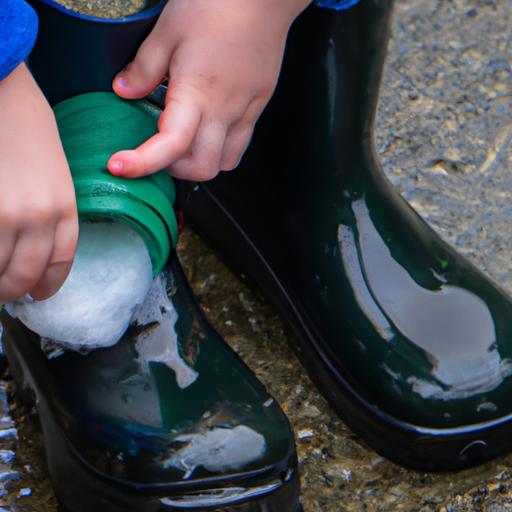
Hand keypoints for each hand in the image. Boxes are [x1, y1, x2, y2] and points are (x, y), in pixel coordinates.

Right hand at [0, 64, 77, 302]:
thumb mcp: (52, 170)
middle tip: (4, 295)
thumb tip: (30, 242)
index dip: (48, 284)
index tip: (37, 294)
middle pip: (26, 273)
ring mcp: (7, 213)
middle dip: (12, 290)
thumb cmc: (23, 120)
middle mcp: (39, 216)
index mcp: (65, 206)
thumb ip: (49, 208)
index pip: (61, 262)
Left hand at [108, 0, 310, 180]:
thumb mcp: (168, 30)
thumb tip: (124, 90)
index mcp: (197, 92)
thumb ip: (144, 67)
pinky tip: (208, 129)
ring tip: (184, 143)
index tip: (120, 166)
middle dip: (174, 168)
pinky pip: (240, 145)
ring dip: (199, 162)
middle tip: (156, 149)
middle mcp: (224, 110)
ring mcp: (245, 112)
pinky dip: (220, 149)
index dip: (143, 163)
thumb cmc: (218, 5)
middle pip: (201, 168)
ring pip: (224, 163)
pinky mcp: (257, 108)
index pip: (171, 144)